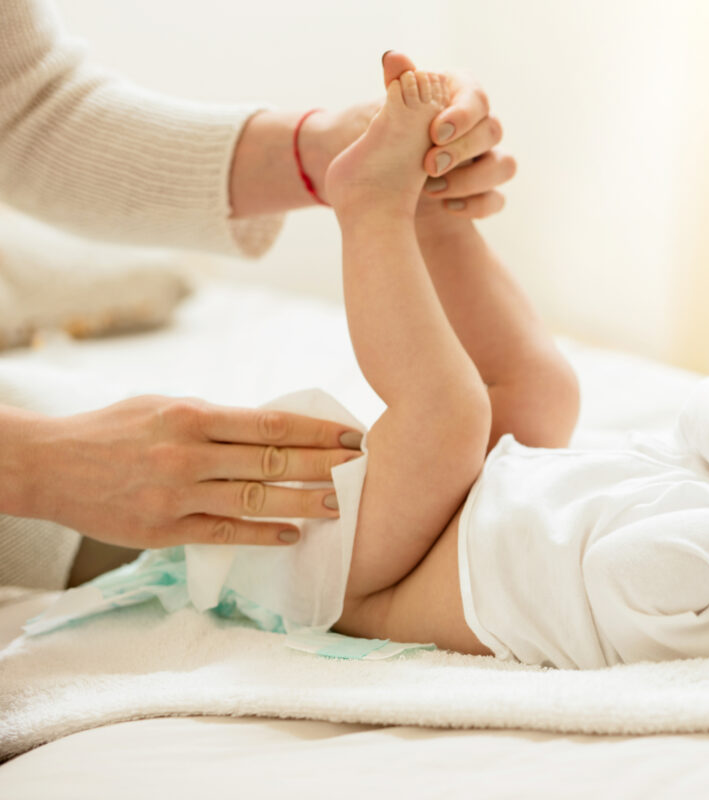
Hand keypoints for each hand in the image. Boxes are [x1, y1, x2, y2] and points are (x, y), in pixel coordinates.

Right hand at [16, 396, 361, 548]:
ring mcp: (177, 496)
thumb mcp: (164, 407)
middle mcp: (188, 455)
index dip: (316, 432)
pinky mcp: (164, 530)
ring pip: (254, 499)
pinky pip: (224, 533)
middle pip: (271, 462)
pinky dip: (262, 534)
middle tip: (362, 468)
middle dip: (323, 465)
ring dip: (304, 503)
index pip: (270, 424)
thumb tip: (274, 430)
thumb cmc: (114, 430)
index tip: (351, 435)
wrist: (48, 467)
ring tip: (341, 504)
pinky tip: (292, 534)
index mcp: (191, 417)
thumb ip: (216, 419)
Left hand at [302, 53, 513, 218]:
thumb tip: (394, 59)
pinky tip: (446, 206)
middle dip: (462, 149)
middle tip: (429, 165)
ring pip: (504, 165)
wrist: (386, 177)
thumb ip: (398, 86)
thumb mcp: (392, 111)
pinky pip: (497, 200)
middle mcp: (480, 126)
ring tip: (431, 188)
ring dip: (472, 179)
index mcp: (460, 97)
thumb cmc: (393, 134)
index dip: (463, 114)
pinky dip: (476, 204)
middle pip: (493, 131)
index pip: (476, 97)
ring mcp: (487, 159)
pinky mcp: (486, 191)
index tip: (436, 131)